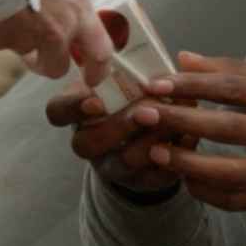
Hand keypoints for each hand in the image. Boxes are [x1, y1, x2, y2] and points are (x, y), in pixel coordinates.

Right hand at [0, 0, 118, 81]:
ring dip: (19, 40)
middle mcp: (55, 34)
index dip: (98, 69)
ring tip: (8, 14)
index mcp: (76, 14)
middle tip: (41, 54)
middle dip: (50, 63)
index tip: (93, 75)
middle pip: (57, 66)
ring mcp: (25, 42)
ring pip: (24, 52)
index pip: (99, 53)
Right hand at [48, 75, 182, 199]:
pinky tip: (187, 138)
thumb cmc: (135, 99)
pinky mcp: (141, 182)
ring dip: (149, 141)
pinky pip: (154, 176)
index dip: (73, 108)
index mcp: (78, 113)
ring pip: (122, 162)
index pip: (57, 111)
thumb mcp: (129, 81)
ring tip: (173, 122)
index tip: (97, 101)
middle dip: (119, 126)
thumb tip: (173, 62)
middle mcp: (88, 143)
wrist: (152, 140)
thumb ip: (139, 71)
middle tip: (148, 112)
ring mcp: (112, 167)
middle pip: (86, 143)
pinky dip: (173, 156)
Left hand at [131, 55, 245, 214]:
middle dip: (179, 120)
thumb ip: (234, 69)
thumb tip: (183, 59)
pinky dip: (206, 191)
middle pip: (226, 128)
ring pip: (228, 172)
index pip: (233, 89)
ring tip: (155, 151)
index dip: (192, 86)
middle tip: (142, 113)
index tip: (157, 83)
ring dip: (186, 162)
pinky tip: (185, 178)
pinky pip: (235, 201)